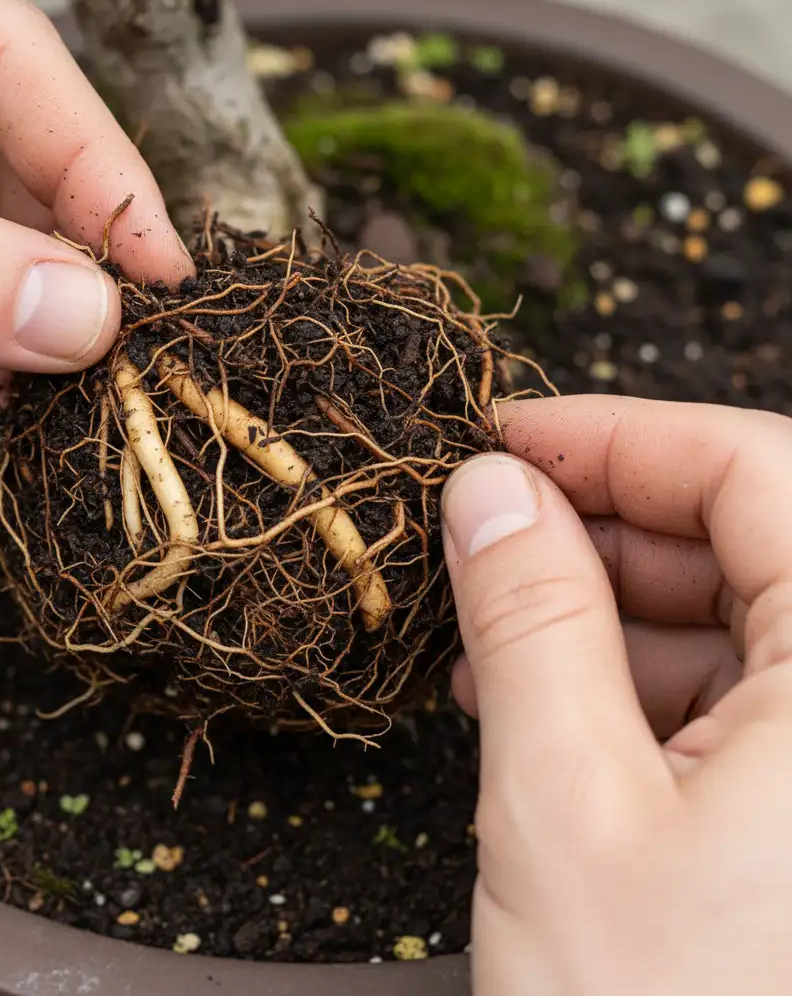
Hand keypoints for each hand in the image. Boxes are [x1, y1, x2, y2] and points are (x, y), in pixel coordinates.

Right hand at [440, 395, 791, 995]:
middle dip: (597, 526)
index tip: (502, 438)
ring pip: (741, 618)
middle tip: (479, 537)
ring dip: (606, 609)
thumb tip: (485, 490)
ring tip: (489, 630)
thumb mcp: (564, 802)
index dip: (615, 435)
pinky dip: (637, 681)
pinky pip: (742, 698)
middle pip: (753, 536)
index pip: (757, 469)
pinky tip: (543, 698)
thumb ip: (526, 616)